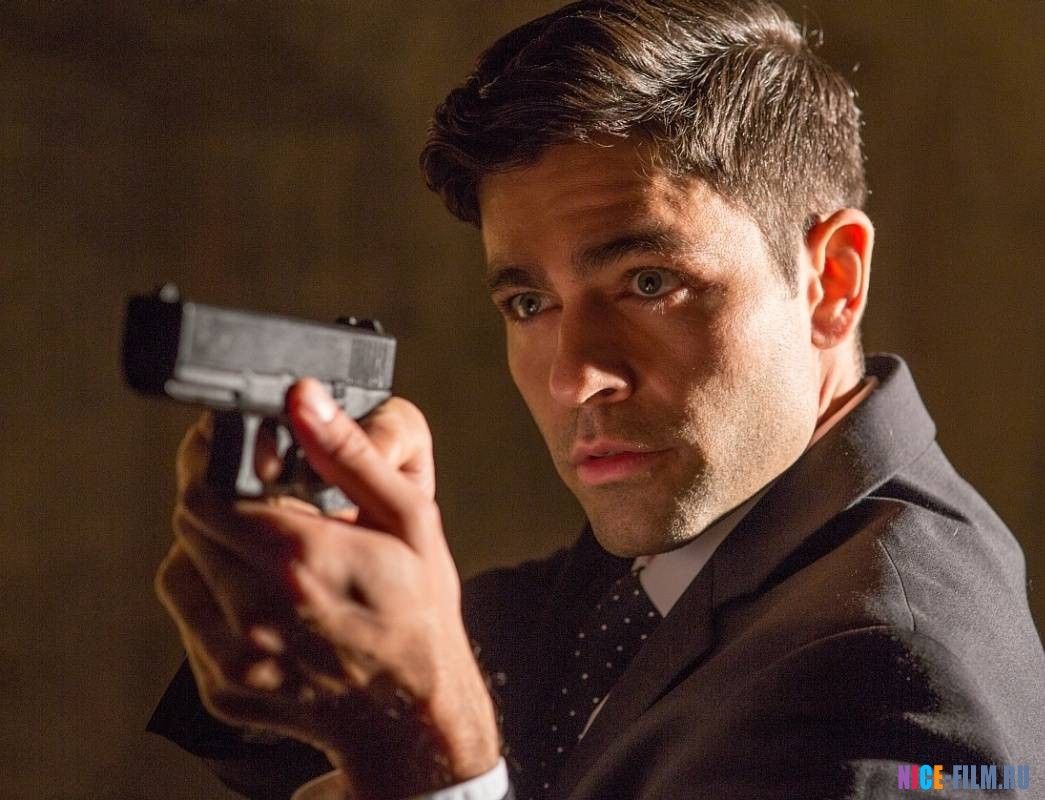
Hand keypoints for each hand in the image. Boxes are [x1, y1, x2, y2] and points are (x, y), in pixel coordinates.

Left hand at [155, 381, 500, 798]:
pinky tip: (261, 599)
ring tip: (265, 553)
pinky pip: (189, 621)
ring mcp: (235, 656)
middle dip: (216, 502)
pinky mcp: (222, 687)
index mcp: (302, 557)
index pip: (204, 492)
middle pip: (189, 527)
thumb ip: (349, 453)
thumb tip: (302, 398)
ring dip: (210, 550)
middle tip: (262, 504)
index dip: (207, 463)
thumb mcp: (408, 519)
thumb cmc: (418, 610)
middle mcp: (258, 609)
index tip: (227, 451)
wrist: (414, 714)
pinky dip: (212, 598)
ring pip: (181, 571)